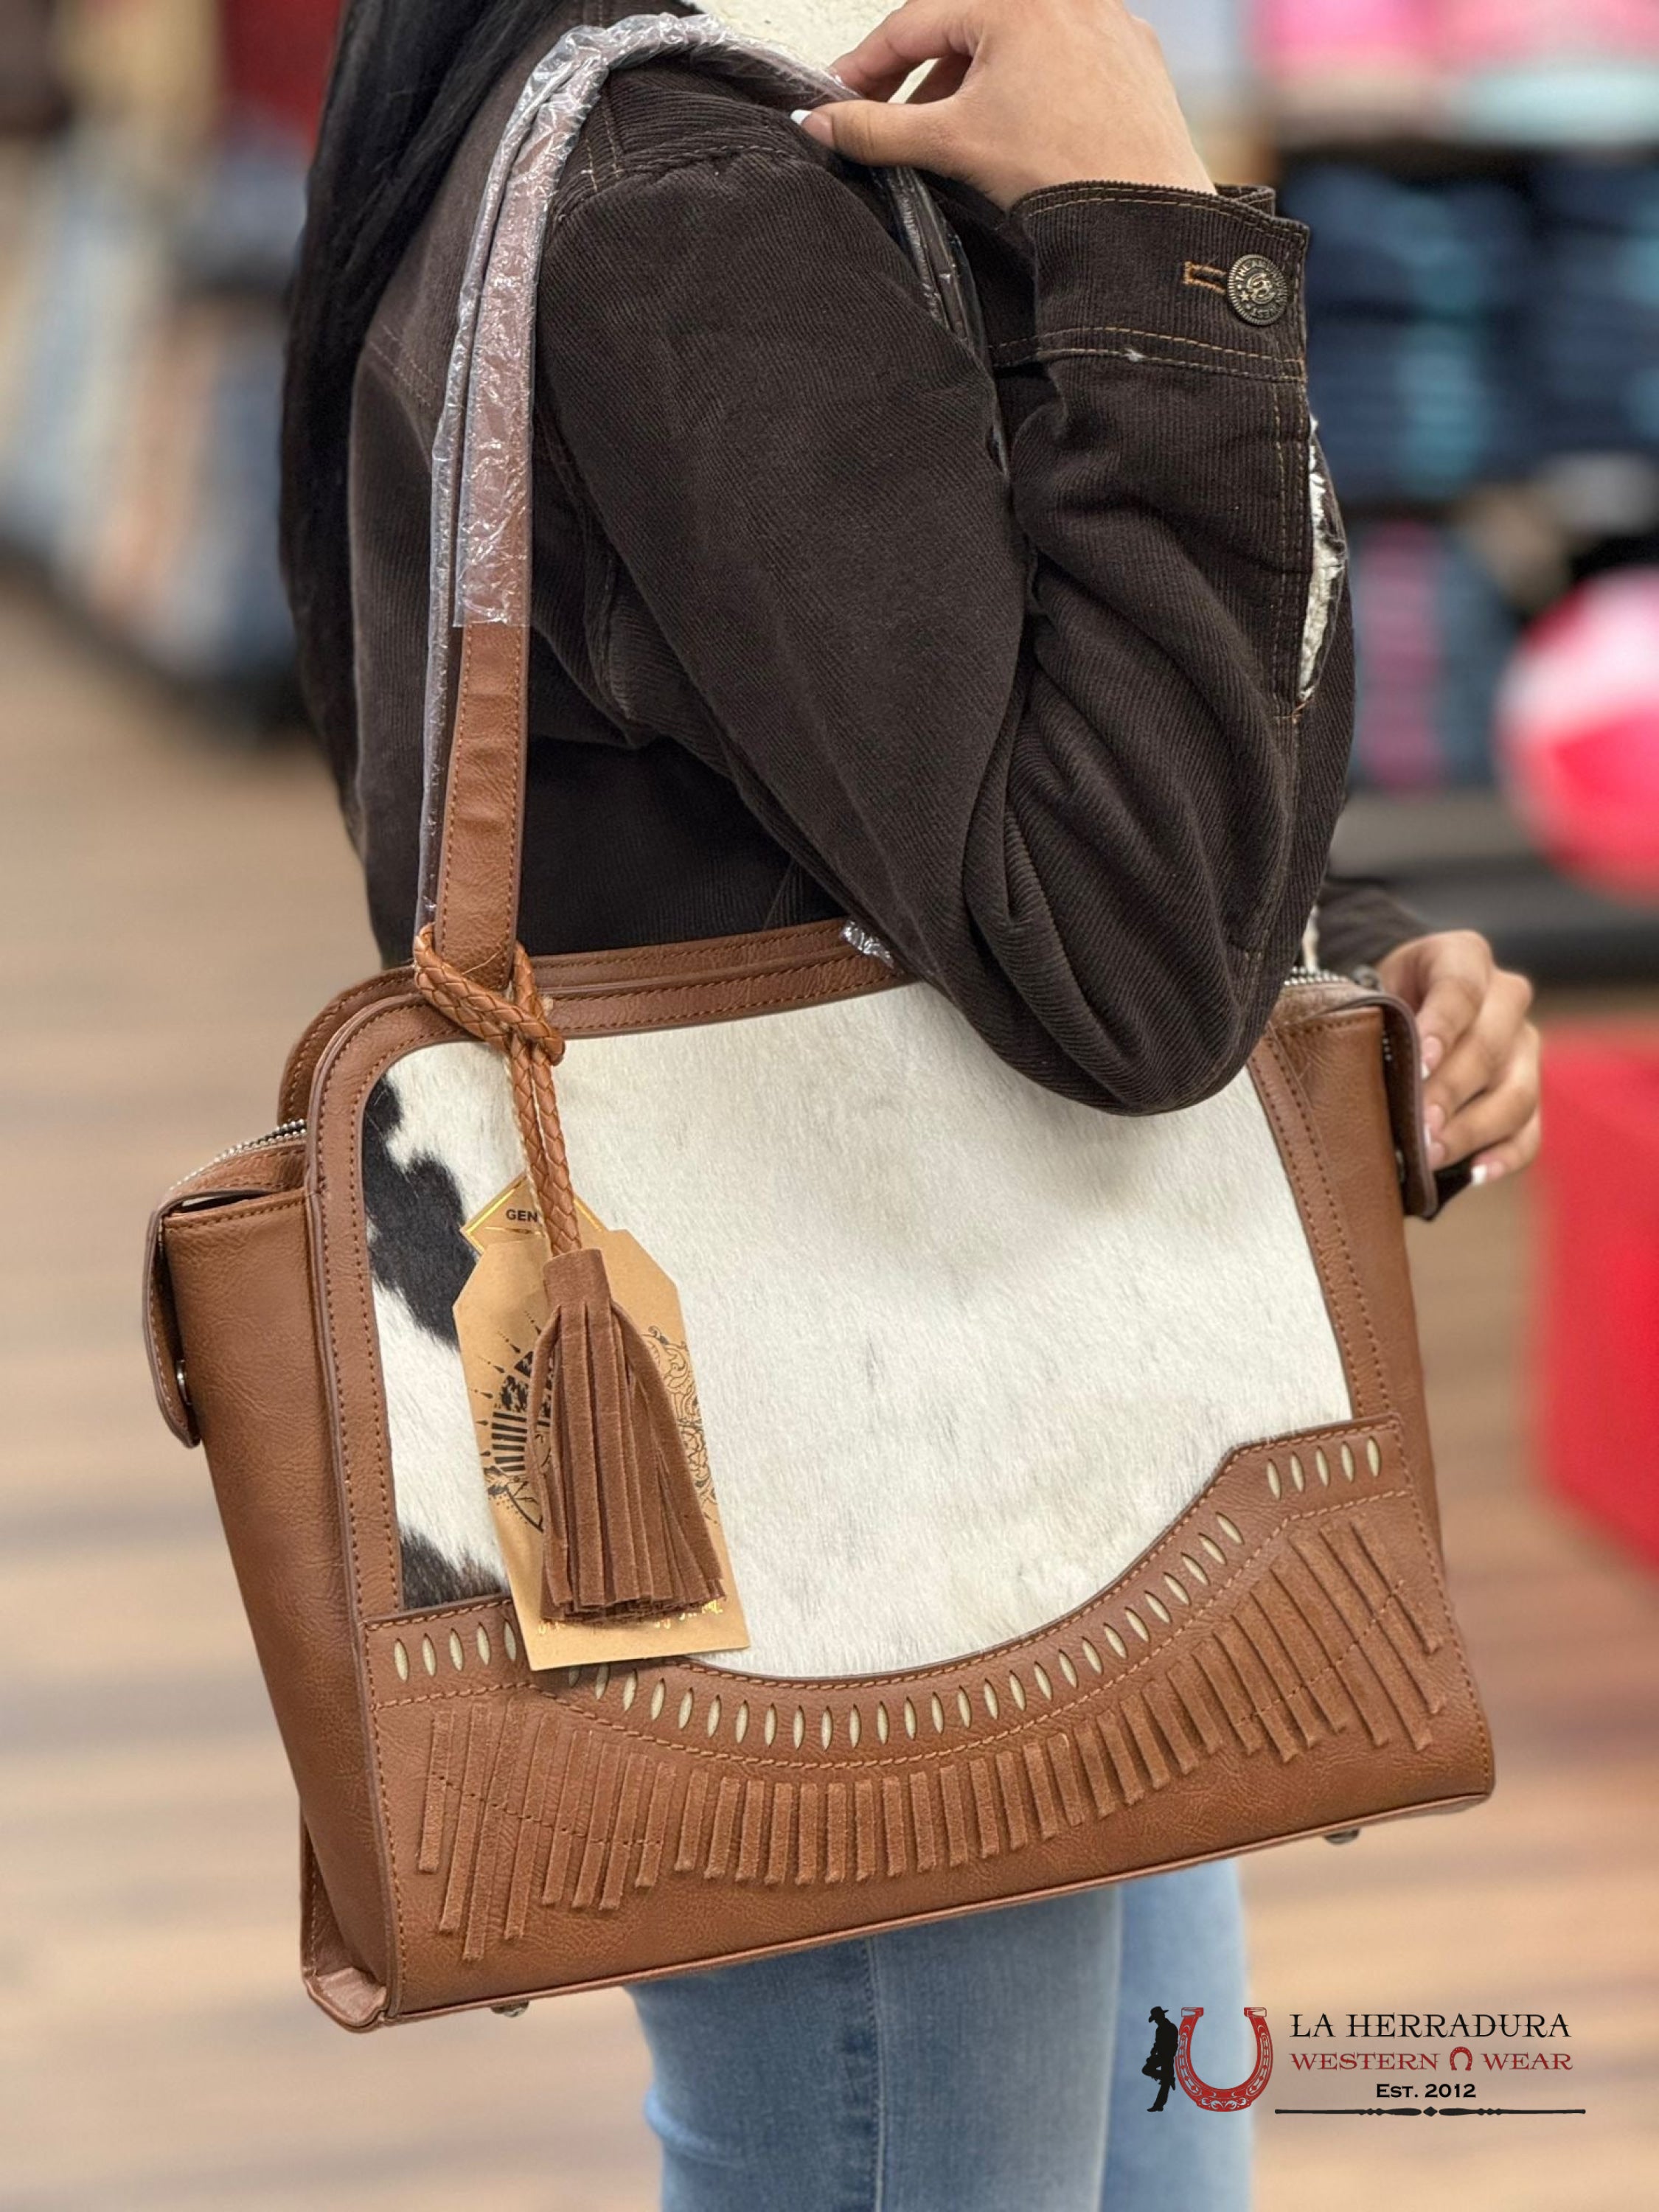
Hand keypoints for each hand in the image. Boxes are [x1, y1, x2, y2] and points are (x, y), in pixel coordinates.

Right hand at [798, 0, 1213, 209]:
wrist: (1145, 209)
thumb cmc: (1065, 167)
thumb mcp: (951, 142)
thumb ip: (876, 129)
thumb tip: (822, 123)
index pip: (914, 22)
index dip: (868, 63)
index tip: (841, 93)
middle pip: (965, 26)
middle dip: (922, 75)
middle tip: (891, 117)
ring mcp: (1105, 17)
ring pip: (1015, 41)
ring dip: (974, 81)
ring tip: (953, 130)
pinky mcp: (1133, 50)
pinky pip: (1062, 56)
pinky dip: (1029, 84)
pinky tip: (1016, 127)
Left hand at [1375, 931, 1540, 1185]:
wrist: (1404, 1006)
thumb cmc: (1382, 1001)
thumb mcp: (1374, 992)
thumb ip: (1378, 1023)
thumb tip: (1364, 1077)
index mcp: (1464, 958)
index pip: (1460, 987)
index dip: (1442, 1026)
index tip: (1419, 1062)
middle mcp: (1506, 998)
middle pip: (1490, 1047)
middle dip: (1451, 1091)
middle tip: (1420, 1125)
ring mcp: (1524, 1046)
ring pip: (1517, 1092)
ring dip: (1474, 1129)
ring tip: (1434, 1154)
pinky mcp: (1528, 1090)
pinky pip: (1530, 1129)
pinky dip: (1505, 1155)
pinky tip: (1475, 1173)